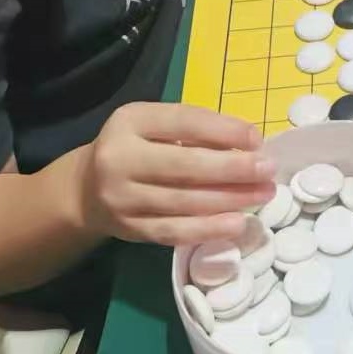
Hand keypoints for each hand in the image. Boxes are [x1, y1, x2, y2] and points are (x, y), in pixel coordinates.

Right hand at [73, 103, 276, 247]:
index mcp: (128, 122)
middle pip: (184, 165)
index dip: (223, 131)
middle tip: (267, 170)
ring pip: (184, 201)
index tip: (256, 139)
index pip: (182, 122)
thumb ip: (191, 128)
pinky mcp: (130, 229)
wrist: (85, 190)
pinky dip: (209, 229)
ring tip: (263, 195)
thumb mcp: (150, 125)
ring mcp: (122, 198)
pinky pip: (175, 231)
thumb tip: (248, 144)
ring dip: (230, 200)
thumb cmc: (132, 149)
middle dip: (233, 169)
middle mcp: (120, 158)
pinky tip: (237, 224)